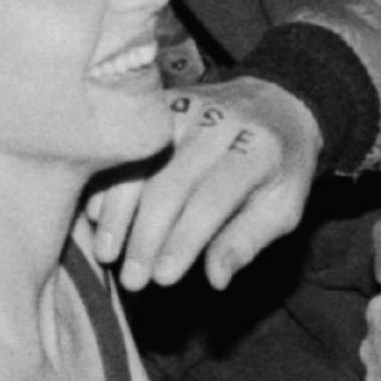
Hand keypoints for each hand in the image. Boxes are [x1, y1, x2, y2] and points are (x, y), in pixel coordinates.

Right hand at [83, 79, 319, 290]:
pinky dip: (107, 185)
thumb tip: (214, 278)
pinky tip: (98, 220)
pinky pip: (123, 148)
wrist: (271, 102)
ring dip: (118, 214)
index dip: (184, 240)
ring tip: (106, 253)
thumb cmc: (278, 167)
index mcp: (257, 148)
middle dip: (146, 236)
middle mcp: (215, 122)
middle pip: (168, 184)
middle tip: (132, 278)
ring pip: (137, 165)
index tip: (163, 278)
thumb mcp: (283, 206)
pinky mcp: (153, 104)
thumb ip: (247, 240)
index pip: (211, 200)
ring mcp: (180, 107)